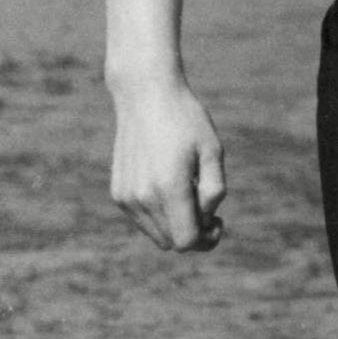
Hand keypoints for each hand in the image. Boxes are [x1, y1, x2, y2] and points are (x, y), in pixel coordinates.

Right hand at [109, 76, 226, 251]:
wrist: (145, 95)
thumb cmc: (186, 121)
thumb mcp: (212, 151)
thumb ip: (213, 191)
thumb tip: (205, 220)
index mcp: (169, 188)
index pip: (188, 242)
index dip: (208, 239)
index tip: (218, 219)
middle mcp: (143, 197)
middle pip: (173, 243)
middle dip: (194, 232)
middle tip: (204, 202)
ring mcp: (127, 197)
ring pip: (157, 236)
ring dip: (176, 225)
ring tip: (186, 192)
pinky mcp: (118, 193)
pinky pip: (144, 222)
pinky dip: (159, 215)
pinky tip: (167, 186)